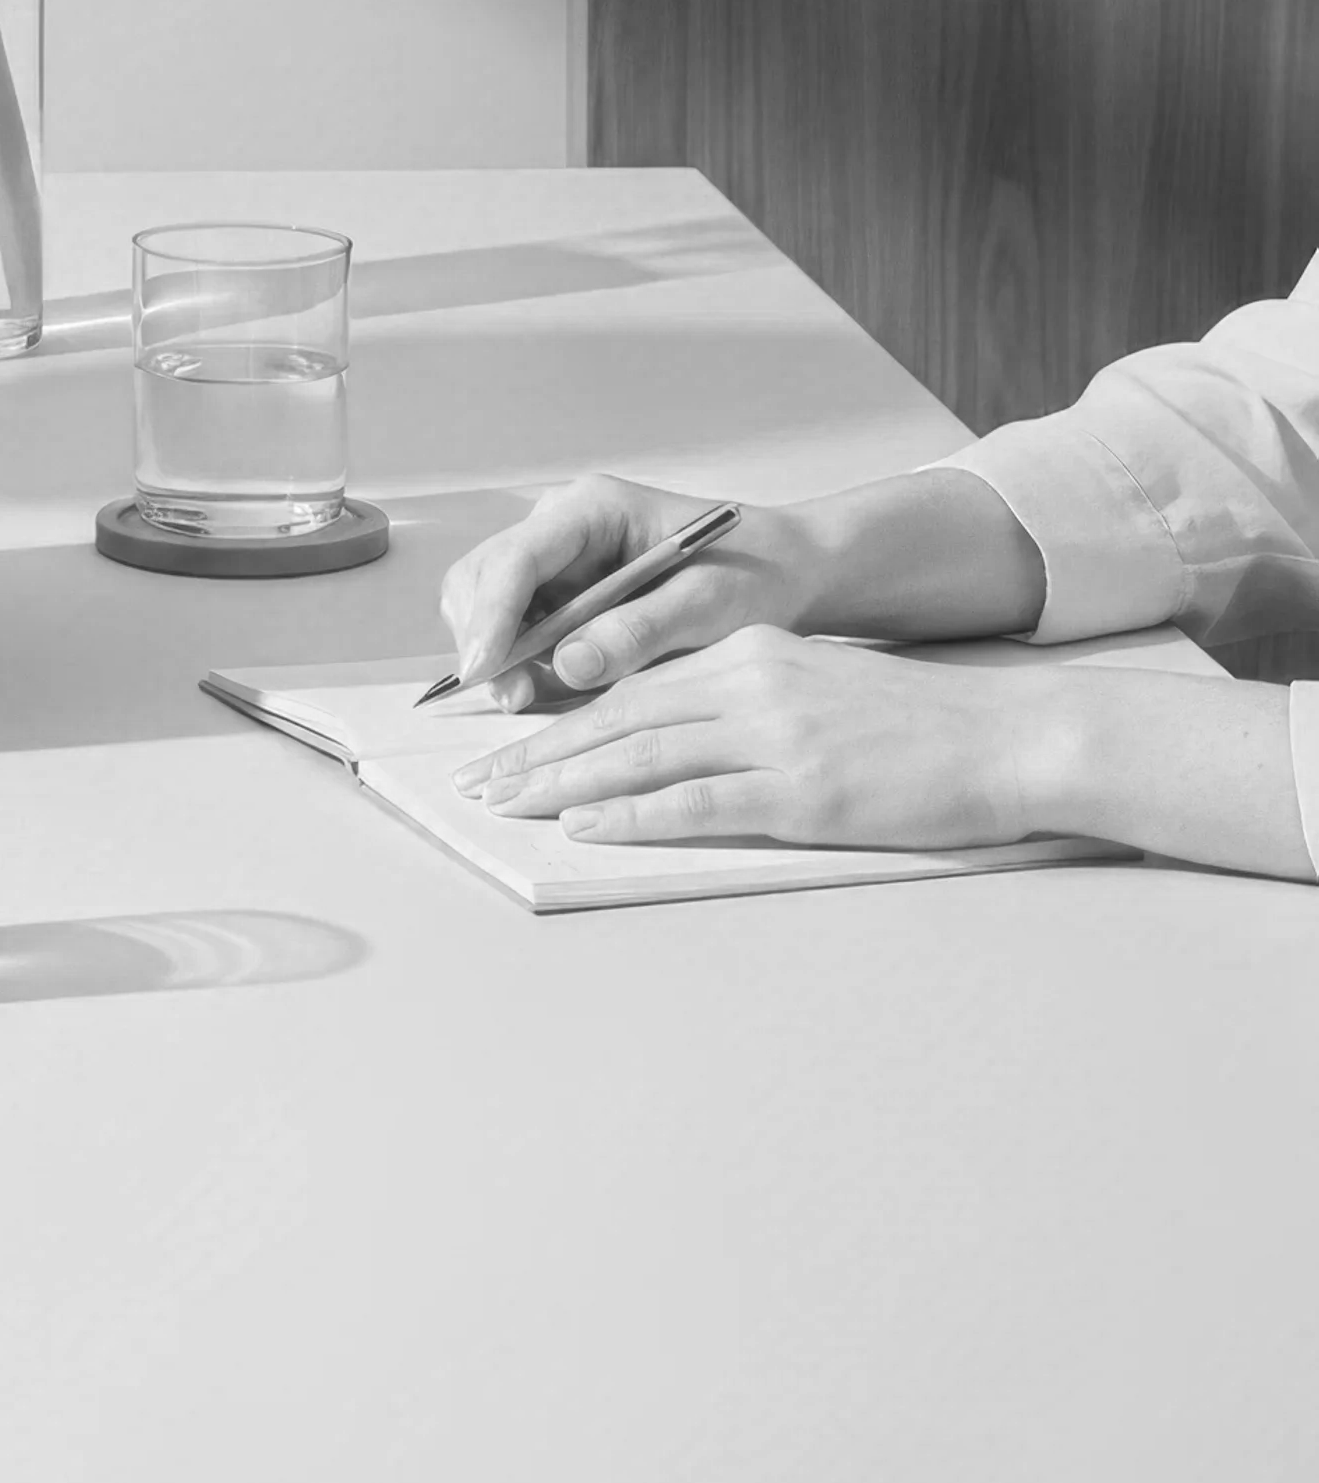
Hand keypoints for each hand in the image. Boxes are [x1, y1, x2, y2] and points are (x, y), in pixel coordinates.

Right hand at [438, 474, 815, 707]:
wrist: (783, 574)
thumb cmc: (753, 577)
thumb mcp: (707, 606)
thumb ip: (637, 631)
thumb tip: (566, 665)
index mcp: (592, 509)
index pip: (517, 557)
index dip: (492, 615)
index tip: (485, 670)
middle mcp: (561, 525)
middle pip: (483, 575)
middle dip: (484, 638)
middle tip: (511, 698)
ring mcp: (556, 557)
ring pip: (486, 601)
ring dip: (496, 652)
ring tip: (527, 697)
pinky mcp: (561, 590)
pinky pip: (513, 624)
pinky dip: (515, 658)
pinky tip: (541, 686)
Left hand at [462, 626, 1061, 849]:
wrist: (1006, 739)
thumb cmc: (917, 728)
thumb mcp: (816, 691)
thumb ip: (744, 706)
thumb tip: (673, 742)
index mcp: (750, 655)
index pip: (631, 686)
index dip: (561, 717)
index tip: (507, 743)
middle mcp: (751, 684)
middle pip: (619, 717)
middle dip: (539, 750)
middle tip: (476, 779)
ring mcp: (776, 737)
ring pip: (642, 755)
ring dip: (563, 782)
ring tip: (506, 803)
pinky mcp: (804, 791)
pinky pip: (697, 802)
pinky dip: (633, 814)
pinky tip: (587, 827)